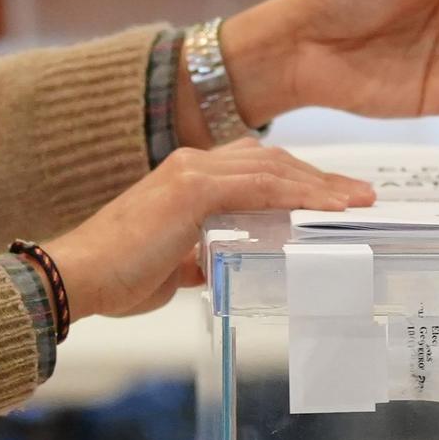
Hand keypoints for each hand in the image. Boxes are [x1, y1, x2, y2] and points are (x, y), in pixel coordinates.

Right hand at [41, 142, 378, 320]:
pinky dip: (298, 195)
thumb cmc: (116, 278)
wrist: (79, 277)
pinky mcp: (192, 189)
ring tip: (356, 202)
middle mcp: (192, 164)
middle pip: (272, 161)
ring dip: (320, 185)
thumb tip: (219, 268)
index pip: (255, 170)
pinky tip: (327, 209)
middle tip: (359, 197)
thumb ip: (197, 260)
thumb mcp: (171, 268)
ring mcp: (192, 172)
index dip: (298, 181)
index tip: (332, 199)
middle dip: (319, 179)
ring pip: (273, 169)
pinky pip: (261, 187)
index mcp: (186, 179)